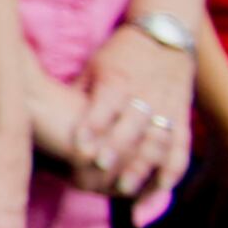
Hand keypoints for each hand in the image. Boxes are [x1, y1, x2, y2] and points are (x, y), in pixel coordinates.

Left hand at [76, 21, 196, 215]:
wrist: (165, 39)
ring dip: (142, 167)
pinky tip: (160, 188)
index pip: (106, 104)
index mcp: (119, 79)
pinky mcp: (182, 119)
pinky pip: (180, 148)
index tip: (79, 148)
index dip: (93, 126)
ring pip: (157, 142)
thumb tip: (46, 114)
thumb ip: (80, 93)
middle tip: (100, 171)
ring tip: (124, 188)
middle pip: (133, 127)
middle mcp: (145, 95)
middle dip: (117, 151)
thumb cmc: (120, 55)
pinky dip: (172, 169)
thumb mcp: (95, 67)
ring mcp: (167, 108)